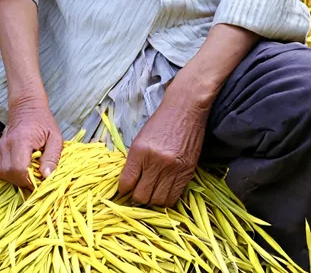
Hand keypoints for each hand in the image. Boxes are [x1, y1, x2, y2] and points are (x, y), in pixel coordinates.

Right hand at [0, 96, 62, 189]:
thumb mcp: (55, 138)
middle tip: (36, 176)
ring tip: (28, 170)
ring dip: (16, 178)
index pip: (19, 169)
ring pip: (2, 174)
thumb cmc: (43, 123)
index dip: (30, 180)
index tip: (41, 180)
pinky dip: (8, 174)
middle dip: (24, 181)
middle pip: (10, 174)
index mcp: (21, 140)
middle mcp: (6, 144)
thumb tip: (46, 176)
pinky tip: (19, 167)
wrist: (27, 109)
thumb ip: (52, 157)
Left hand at [117, 74, 213, 207]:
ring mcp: (173, 168)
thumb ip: (134, 162)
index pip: (127, 183)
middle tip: (138, 193)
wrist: (185, 109)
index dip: (123, 191)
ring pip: (157, 200)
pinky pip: (174, 197)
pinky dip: (166, 199)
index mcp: (140, 151)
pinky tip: (163, 192)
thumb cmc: (161, 122)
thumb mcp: (141, 139)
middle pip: (141, 196)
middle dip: (137, 198)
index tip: (124, 191)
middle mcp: (156, 162)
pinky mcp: (187, 172)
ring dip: (152, 200)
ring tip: (151, 193)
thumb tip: (127, 185)